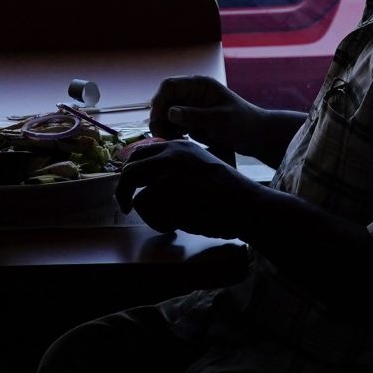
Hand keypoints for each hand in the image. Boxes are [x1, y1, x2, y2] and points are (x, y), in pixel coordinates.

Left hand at [115, 139, 269, 238]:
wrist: (249, 205)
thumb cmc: (229, 193)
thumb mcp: (200, 167)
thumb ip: (175, 169)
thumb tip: (144, 182)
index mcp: (179, 146)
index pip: (139, 154)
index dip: (131, 173)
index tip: (131, 188)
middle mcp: (172, 155)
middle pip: (129, 172)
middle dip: (123, 192)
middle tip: (126, 207)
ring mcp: (171, 173)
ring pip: (139, 198)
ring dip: (150, 216)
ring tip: (171, 221)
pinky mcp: (171, 193)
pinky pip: (150, 214)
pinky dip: (160, 225)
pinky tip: (177, 226)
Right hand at [148, 75, 264, 154]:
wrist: (255, 137)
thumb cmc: (242, 123)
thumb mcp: (220, 120)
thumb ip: (195, 116)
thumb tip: (170, 112)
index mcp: (199, 85)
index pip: (169, 86)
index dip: (160, 100)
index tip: (158, 119)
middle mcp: (190, 94)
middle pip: (163, 101)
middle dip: (160, 118)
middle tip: (163, 136)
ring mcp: (189, 107)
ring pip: (164, 114)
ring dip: (163, 128)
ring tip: (173, 141)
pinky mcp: (189, 121)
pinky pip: (171, 125)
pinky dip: (170, 133)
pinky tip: (179, 141)